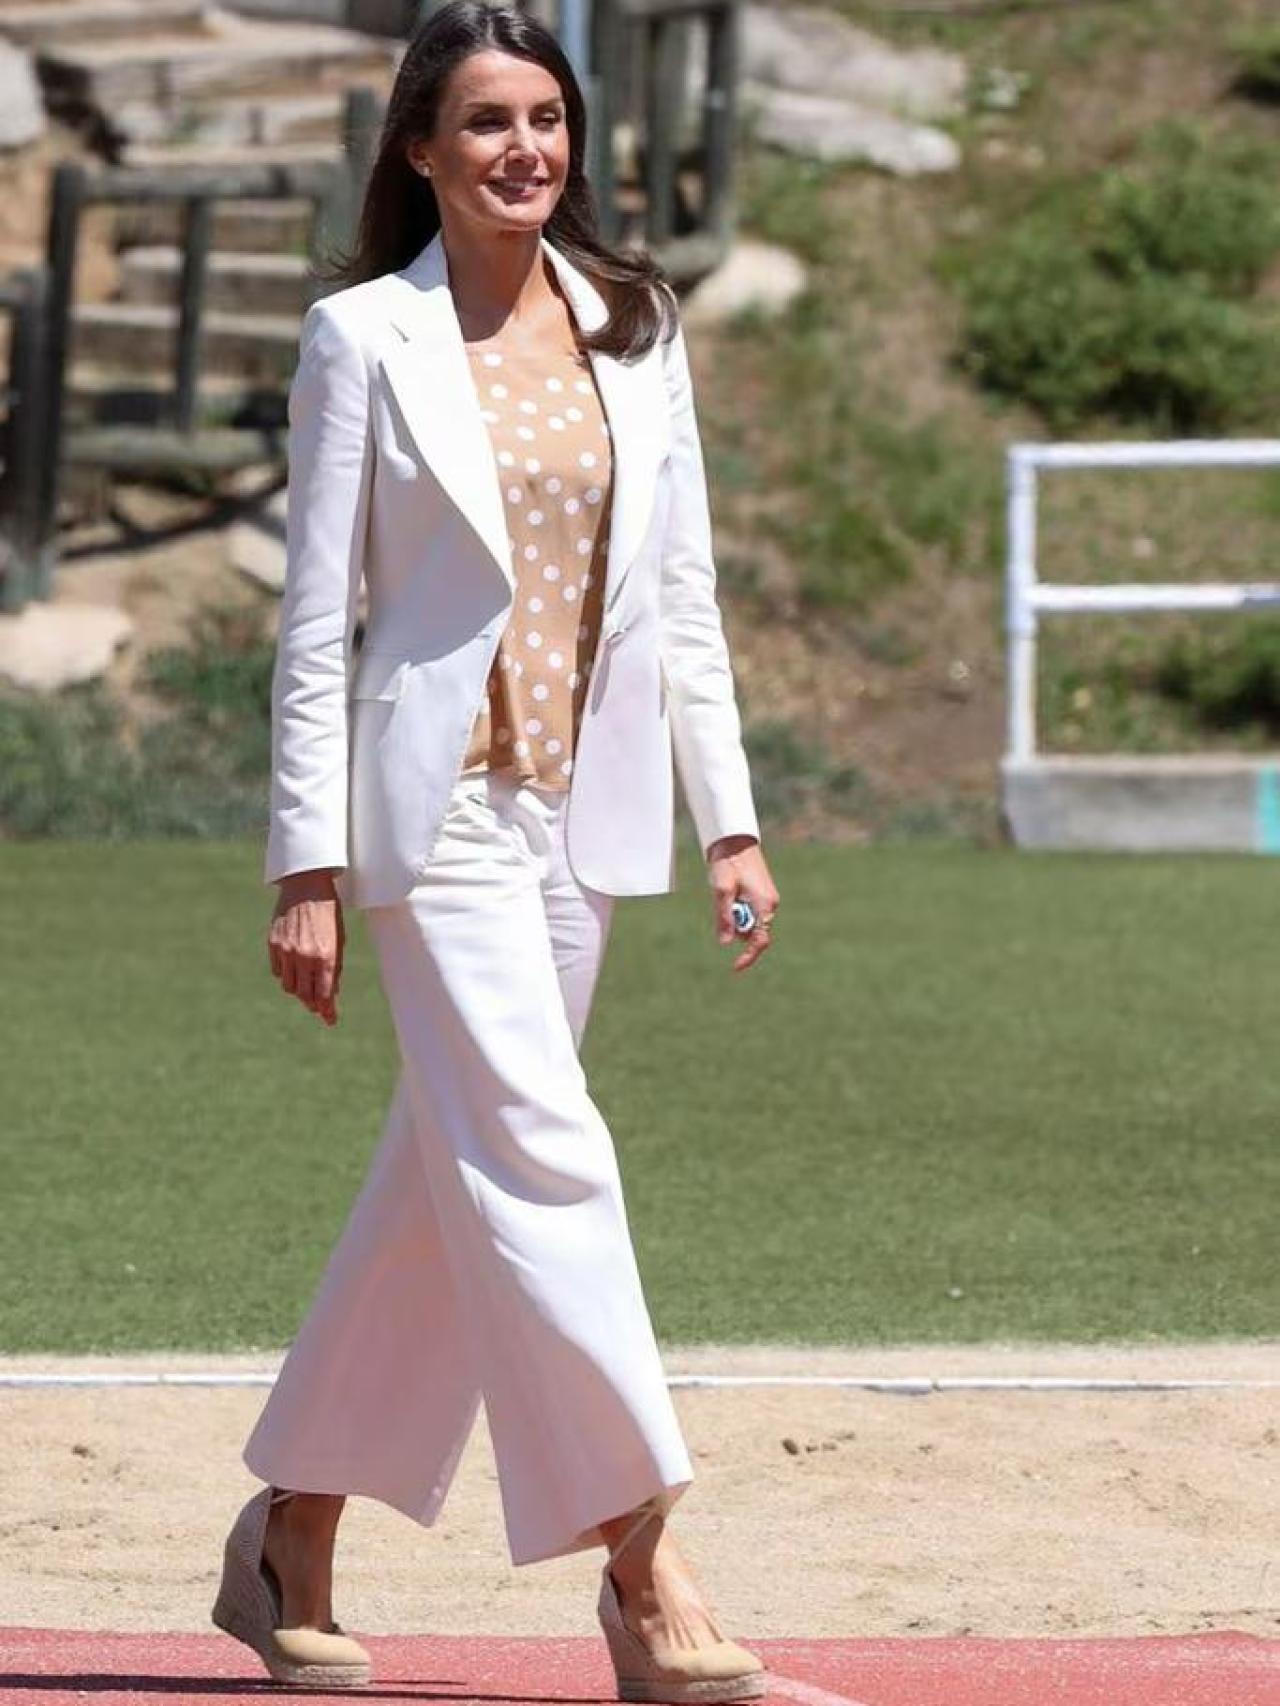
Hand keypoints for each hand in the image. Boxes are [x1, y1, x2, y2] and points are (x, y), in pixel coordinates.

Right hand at [268, 869, 344, 1026]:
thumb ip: (335, 967)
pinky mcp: (273, 944)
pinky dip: (285, 975)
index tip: (330, 1020)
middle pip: (304, 994)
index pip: (324, 994)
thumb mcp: (339, 939)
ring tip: (307, 989)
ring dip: (298, 990)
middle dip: (312, 1003)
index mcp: (325, 956)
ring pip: (288, 985)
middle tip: (319, 1008)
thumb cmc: (328, 911)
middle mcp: (304, 956)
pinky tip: (294, 971)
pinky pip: (277, 971)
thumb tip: (332, 993)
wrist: (306, 885)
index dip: (327, 1010)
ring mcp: (286, 951)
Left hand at [705, 835, 778, 972]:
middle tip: (721, 904)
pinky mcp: (761, 894)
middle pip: (751, 932)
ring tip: (724, 892)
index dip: (748, 957)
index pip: (760, 940)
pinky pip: (748, 911)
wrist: (734, 840)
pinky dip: (736, 908)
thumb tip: (725, 943)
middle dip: (735, 927)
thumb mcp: (721, 890)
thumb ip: (724, 917)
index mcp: (764, 905)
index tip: (735, 968)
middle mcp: (769, 904)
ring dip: (734, 916)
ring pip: (748, 922)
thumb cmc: (728, 863)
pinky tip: (729, 890)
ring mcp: (766, 899)